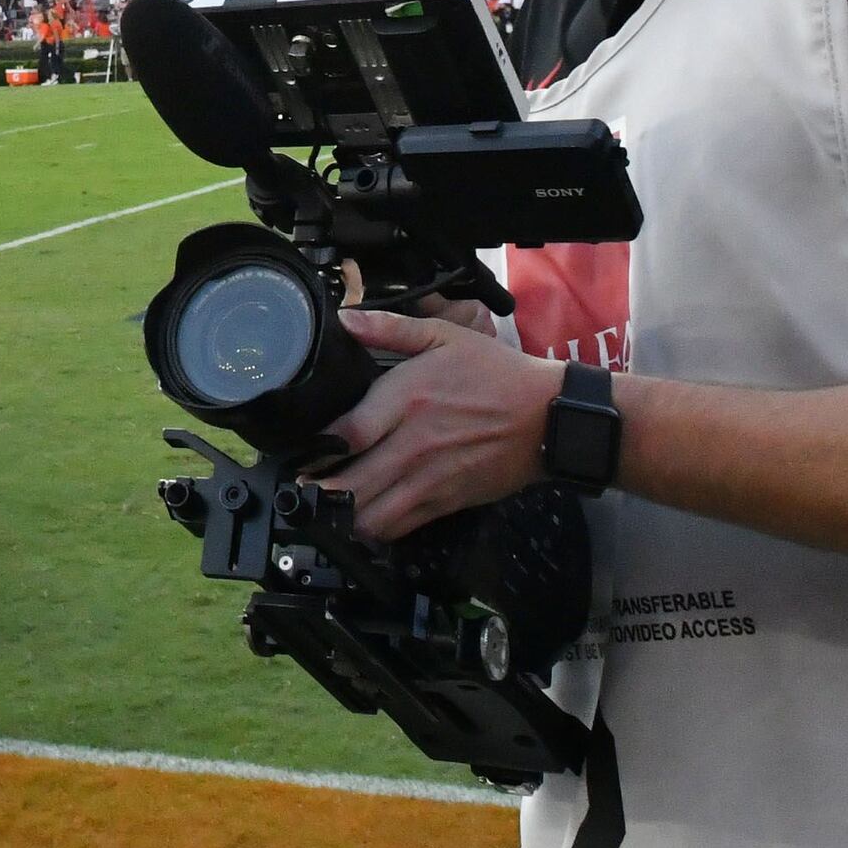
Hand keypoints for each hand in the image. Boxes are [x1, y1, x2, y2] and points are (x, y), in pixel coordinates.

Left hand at [325, 305, 562, 543]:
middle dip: (318, 490)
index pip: (346, 435)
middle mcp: (413, 444)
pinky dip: (375, 527)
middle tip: (302, 485)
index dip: (316, 449)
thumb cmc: (496, 375)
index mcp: (408, 399)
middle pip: (351, 483)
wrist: (547, 417)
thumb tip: (346, 319)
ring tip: (327, 505)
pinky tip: (362, 516)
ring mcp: (430, 479)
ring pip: (372, 514)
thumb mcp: (445, 336)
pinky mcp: (446, 502)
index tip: (300, 452)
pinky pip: (400, 526)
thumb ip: (390, 328)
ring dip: (343, 514)